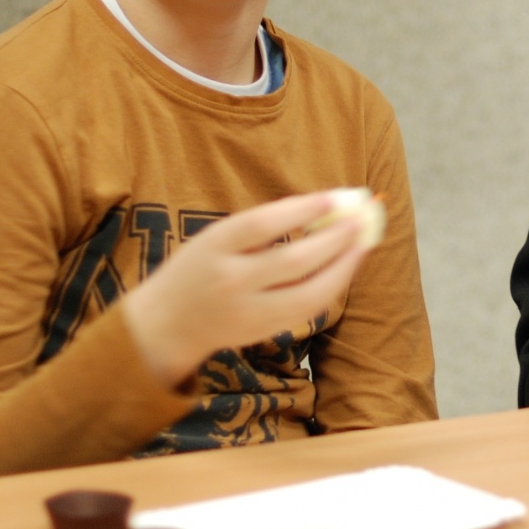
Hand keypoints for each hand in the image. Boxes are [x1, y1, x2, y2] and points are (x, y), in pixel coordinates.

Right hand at [123, 192, 368, 387]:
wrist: (167, 323)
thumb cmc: (199, 268)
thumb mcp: (216, 238)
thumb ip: (261, 227)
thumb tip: (325, 209)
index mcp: (214, 246)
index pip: (263, 224)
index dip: (302, 209)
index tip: (335, 197)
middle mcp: (230, 281)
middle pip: (292, 261)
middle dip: (333, 240)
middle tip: (361, 221)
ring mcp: (247, 311)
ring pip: (307, 294)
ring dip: (342, 268)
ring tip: (362, 245)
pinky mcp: (262, 332)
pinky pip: (306, 310)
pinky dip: (330, 288)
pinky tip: (344, 269)